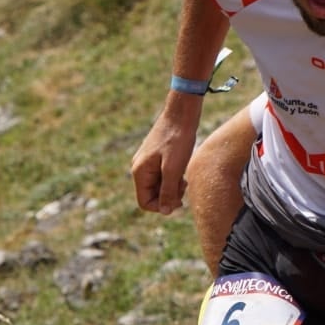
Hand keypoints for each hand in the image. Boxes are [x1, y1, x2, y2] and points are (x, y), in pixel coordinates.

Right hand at [130, 100, 201, 214]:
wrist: (182, 113)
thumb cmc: (178, 139)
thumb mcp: (174, 168)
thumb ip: (168, 191)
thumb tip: (165, 211)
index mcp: (140, 171)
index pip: (145, 202)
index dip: (161, 206)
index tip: (178, 199)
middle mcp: (140, 167)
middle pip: (151, 195)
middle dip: (168, 196)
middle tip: (183, 186)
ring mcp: (147, 161)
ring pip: (158, 186)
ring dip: (172, 187)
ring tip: (184, 178)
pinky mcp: (156, 156)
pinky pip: (162, 175)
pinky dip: (172, 178)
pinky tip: (183, 170)